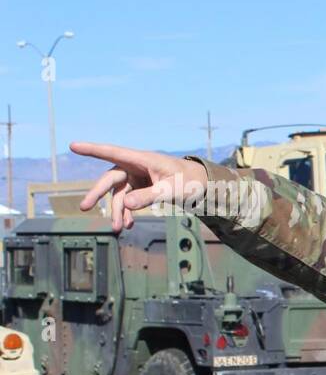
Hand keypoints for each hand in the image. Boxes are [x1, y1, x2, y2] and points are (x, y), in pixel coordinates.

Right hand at [70, 141, 207, 232]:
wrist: (203, 185)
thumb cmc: (190, 181)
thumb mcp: (172, 190)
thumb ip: (150, 196)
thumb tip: (126, 205)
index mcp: (142, 159)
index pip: (113, 152)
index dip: (92, 149)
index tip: (72, 145)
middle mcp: (136, 166)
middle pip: (111, 179)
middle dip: (98, 194)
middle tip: (84, 207)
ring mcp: (138, 177)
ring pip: (120, 194)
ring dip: (118, 211)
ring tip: (118, 229)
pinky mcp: (142, 188)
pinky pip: (129, 200)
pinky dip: (128, 213)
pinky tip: (129, 225)